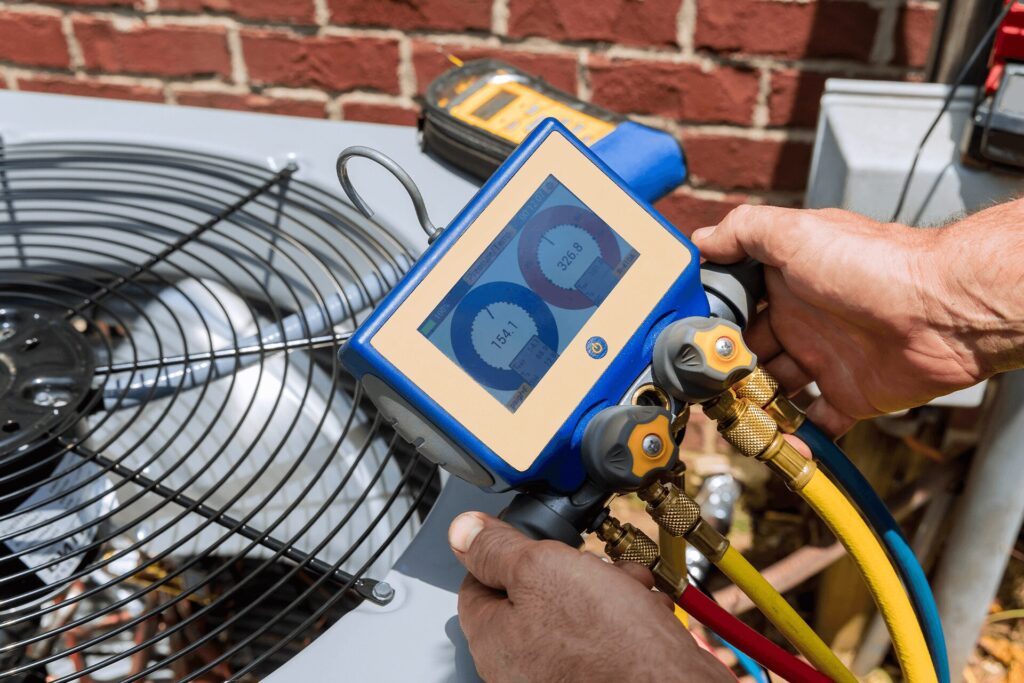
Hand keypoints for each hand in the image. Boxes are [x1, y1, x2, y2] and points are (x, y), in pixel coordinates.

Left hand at [449, 512, 731, 682]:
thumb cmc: (610, 645)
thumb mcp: (542, 569)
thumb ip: (497, 549)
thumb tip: (462, 531)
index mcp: (494, 641)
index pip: (477, 581)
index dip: (504, 550)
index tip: (528, 536)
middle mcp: (522, 665)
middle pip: (532, 592)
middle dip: (569, 567)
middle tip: (589, 563)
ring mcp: (562, 673)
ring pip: (575, 608)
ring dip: (605, 586)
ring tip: (627, 587)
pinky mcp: (602, 674)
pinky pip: (605, 633)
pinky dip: (626, 615)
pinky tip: (643, 611)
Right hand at [692, 205, 987, 434]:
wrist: (940, 309)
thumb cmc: (873, 264)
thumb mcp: (794, 232)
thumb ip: (743, 231)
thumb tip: (701, 240)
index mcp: (787, 284)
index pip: (738, 308)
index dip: (714, 326)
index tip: (692, 345)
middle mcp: (804, 322)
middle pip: (751, 355)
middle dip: (728, 373)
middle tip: (707, 390)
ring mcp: (827, 360)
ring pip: (777, 391)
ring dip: (755, 407)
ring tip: (733, 420)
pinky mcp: (851, 395)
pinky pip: (819, 422)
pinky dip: (799, 438)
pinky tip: (779, 443)